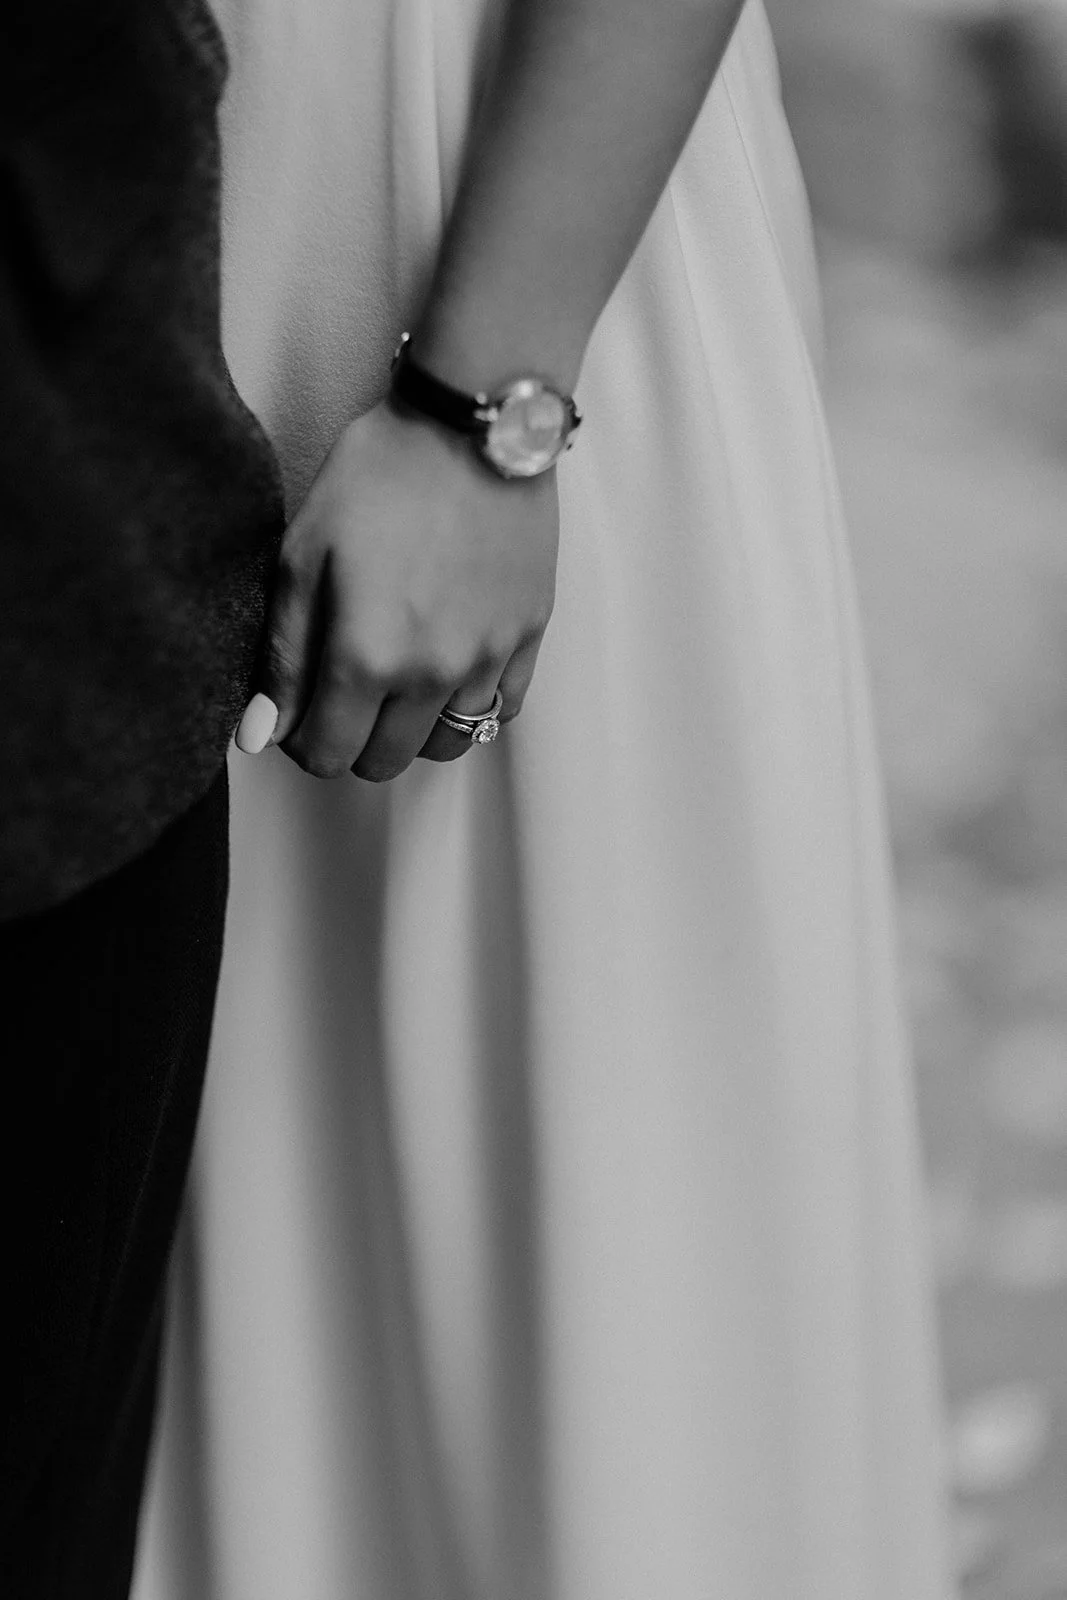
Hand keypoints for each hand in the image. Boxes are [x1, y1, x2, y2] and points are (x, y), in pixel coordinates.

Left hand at [243, 400, 558, 779]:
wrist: (472, 423)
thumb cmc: (380, 475)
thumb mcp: (303, 554)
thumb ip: (282, 654)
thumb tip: (259, 733)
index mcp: (367, 658)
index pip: (326, 754)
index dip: (300, 738)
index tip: (297, 704)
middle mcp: (432, 675)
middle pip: (383, 762)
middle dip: (352, 738)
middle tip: (341, 687)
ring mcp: (488, 660)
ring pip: (445, 745)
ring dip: (410, 728)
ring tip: (396, 679)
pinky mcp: (528, 635)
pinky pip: (501, 709)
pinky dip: (469, 705)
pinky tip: (448, 666)